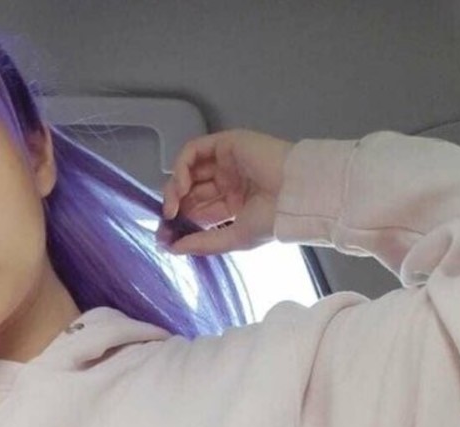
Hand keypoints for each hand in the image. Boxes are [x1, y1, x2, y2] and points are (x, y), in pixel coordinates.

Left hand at [158, 128, 293, 254]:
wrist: (295, 195)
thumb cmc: (271, 219)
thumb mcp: (232, 238)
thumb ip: (201, 243)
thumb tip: (171, 249)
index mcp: (233, 204)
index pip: (199, 209)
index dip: (180, 221)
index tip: (165, 236)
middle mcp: (228, 181)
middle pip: (191, 190)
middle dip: (175, 205)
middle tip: (167, 221)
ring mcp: (226, 162)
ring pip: (189, 170)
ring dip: (174, 187)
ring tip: (172, 206)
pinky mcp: (225, 144)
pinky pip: (193, 151)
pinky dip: (181, 167)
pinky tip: (180, 186)